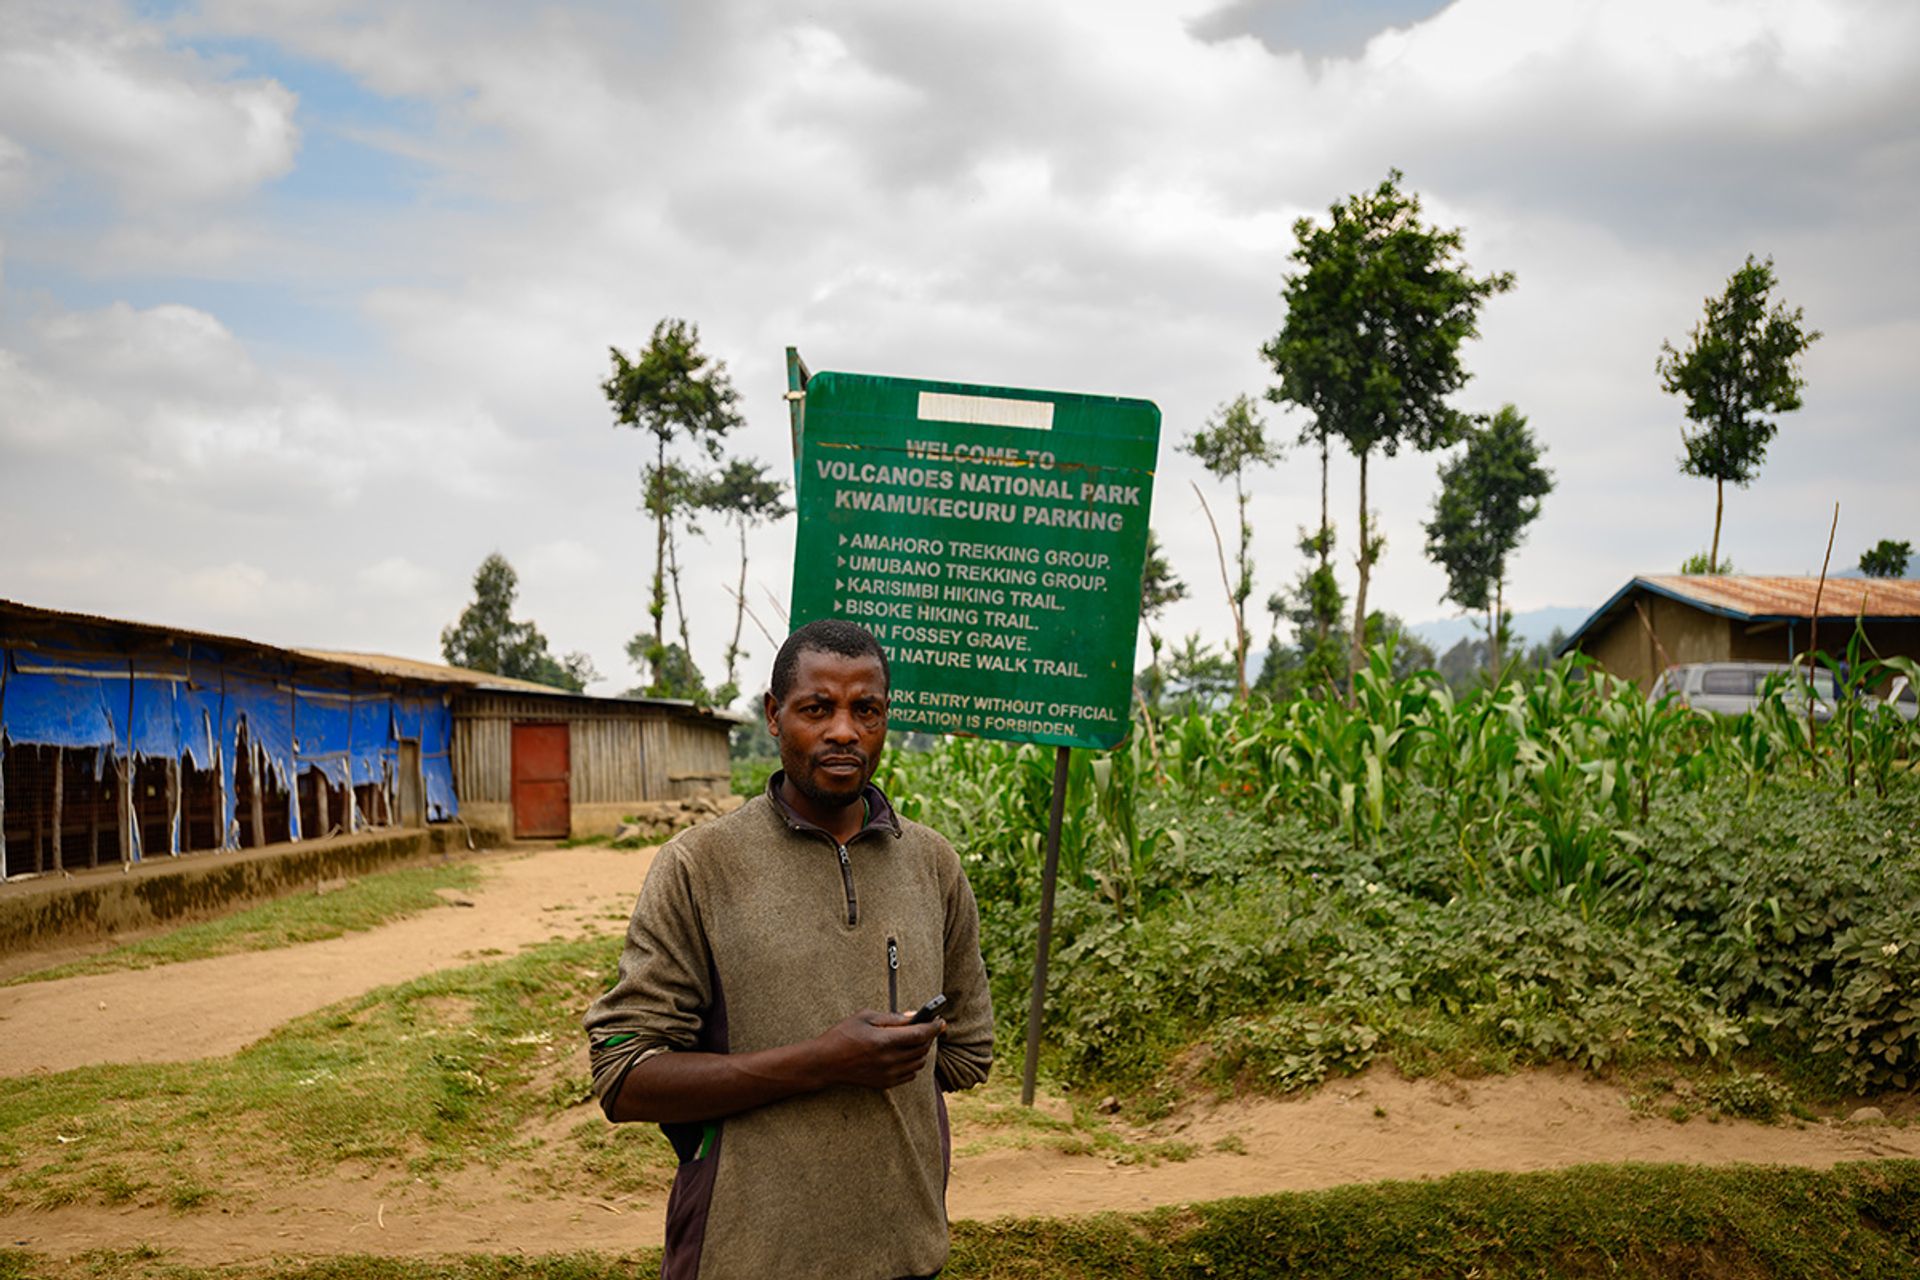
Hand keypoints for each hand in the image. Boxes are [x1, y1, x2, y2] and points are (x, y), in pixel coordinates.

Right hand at [811, 1010, 943, 1089]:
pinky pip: (909, 1075)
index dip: (933, 1027)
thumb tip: (914, 1016)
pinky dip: (913, 1064)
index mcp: (884, 1041)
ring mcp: (887, 1074)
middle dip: (929, 1037)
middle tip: (928, 1027)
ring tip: (915, 1040)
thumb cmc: (842, 1035)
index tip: (940, 1021)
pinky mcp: (884, 1083)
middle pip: (922, 1049)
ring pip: (918, 1063)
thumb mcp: (865, 1017)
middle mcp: (889, 1060)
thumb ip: (893, 1018)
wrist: (825, 1062)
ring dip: (921, 1050)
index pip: (920, 1034)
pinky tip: (905, 1054)